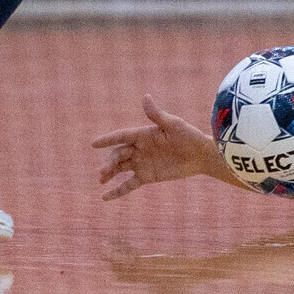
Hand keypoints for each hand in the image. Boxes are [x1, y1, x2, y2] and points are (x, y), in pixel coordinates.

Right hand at [93, 96, 225, 199]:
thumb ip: (157, 114)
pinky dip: (117, 191)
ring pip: (120, 169)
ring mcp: (142, 163)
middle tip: (102, 172)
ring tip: (101, 180)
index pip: (121, 136)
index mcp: (143, 134)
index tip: (93, 144)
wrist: (200, 156)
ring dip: (110, 174)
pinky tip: (105, 197)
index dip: (108, 140)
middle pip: (119, 154)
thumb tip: (145, 97)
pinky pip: (128, 185)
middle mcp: (139, 148)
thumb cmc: (188, 136)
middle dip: (109, 162)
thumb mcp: (173, 125)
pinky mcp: (147, 177)